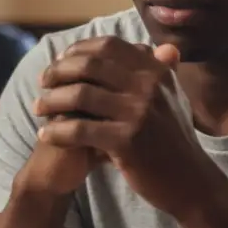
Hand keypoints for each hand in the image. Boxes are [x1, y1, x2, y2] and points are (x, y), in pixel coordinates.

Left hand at [33, 37, 212, 218]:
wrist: (189, 181)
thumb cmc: (175, 139)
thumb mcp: (174, 99)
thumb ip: (162, 71)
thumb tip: (162, 46)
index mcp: (156, 71)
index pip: (109, 46)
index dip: (79, 49)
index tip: (61, 60)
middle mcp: (149, 86)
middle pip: (90, 66)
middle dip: (59, 71)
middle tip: (43, 82)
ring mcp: (138, 112)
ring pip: (80, 95)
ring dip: (52, 100)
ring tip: (38, 108)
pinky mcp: (127, 140)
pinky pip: (80, 129)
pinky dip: (57, 131)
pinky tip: (45, 134)